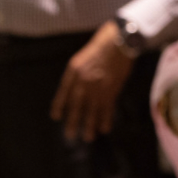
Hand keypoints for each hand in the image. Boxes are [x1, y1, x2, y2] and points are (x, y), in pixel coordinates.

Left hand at [50, 21, 133, 142]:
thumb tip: (79, 83)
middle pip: (76, 105)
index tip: (56, 116)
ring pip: (92, 110)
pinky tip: (104, 128)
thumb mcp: (85, 53)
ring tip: (88, 137)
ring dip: (89, 125)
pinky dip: (106, 118)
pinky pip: (107, 107)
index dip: (59, 105)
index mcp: (74, 70)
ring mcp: (98, 86)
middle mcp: (84, 80)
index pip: (64, 91)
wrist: (121, 39)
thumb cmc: (104, 41)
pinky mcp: (112, 88)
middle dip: (73, 121)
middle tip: (70, 135)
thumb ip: (81, 68)